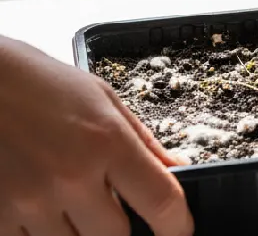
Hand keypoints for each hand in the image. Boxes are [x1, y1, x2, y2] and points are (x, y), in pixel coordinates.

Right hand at [0, 37, 191, 235]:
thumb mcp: (105, 101)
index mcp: (107, 143)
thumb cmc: (43, 85)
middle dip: (120, 223)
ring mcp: (29, 201)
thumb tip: (177, 170)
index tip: (180, 229)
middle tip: (108, 198)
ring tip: (67, 194)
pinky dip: (41, 231)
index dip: (178, 225)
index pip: (161, 202)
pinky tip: (39, 202)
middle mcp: (70, 177)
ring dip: (79, 229)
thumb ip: (143, 143)